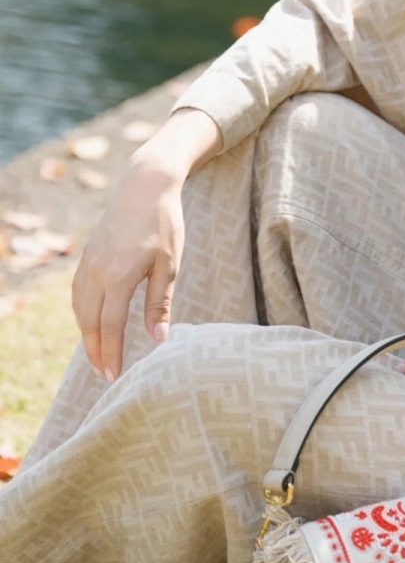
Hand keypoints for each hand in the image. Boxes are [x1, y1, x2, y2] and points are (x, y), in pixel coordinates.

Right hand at [69, 107, 220, 380]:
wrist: (144, 186)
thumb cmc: (164, 224)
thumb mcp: (169, 264)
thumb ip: (159, 302)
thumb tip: (157, 338)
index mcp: (119, 276)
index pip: (111, 326)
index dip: (111, 353)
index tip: (114, 375)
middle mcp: (96, 272)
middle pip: (90, 323)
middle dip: (96, 351)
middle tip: (104, 375)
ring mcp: (87, 264)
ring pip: (80, 309)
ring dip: (86, 335)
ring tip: (98, 355)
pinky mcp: (86, 256)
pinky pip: (78, 294)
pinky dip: (82, 314)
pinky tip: (92, 323)